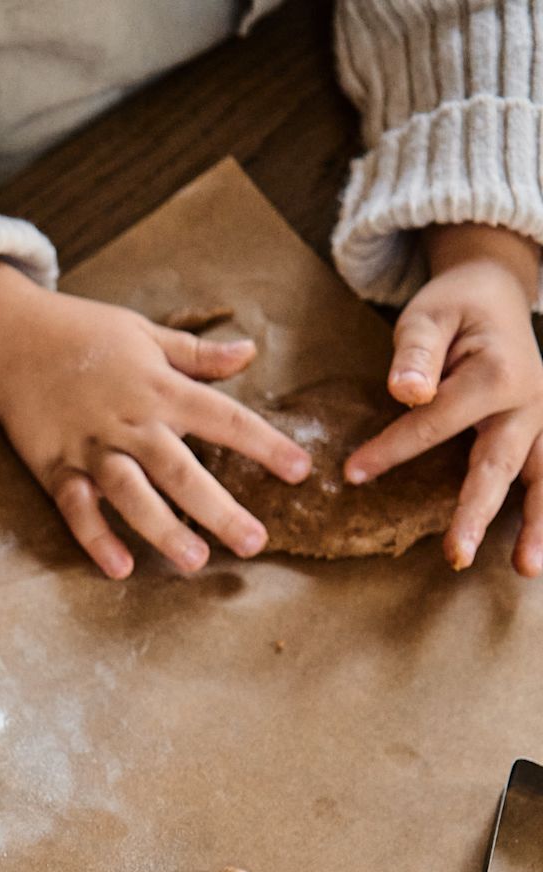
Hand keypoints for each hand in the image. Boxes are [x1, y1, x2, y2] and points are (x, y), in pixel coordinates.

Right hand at [0, 261, 310, 577]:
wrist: (10, 337)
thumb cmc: (82, 333)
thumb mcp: (146, 333)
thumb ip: (198, 355)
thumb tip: (250, 352)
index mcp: (159, 387)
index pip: (223, 418)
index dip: (264, 444)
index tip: (300, 471)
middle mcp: (129, 420)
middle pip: (181, 470)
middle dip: (219, 508)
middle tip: (255, 543)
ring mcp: (91, 447)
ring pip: (132, 494)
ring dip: (163, 530)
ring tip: (196, 561)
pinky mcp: (56, 467)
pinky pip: (77, 508)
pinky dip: (96, 538)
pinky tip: (121, 568)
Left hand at [344, 224, 542, 574]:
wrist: (497, 294)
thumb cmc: (455, 308)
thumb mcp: (428, 315)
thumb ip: (415, 352)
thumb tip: (406, 392)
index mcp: (497, 372)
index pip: (437, 423)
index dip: (393, 450)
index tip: (352, 474)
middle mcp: (529, 400)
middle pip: (497, 465)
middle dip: (476, 514)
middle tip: (456, 556)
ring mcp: (542, 421)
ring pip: (542, 478)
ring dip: (537, 526)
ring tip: (526, 570)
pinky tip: (532, 556)